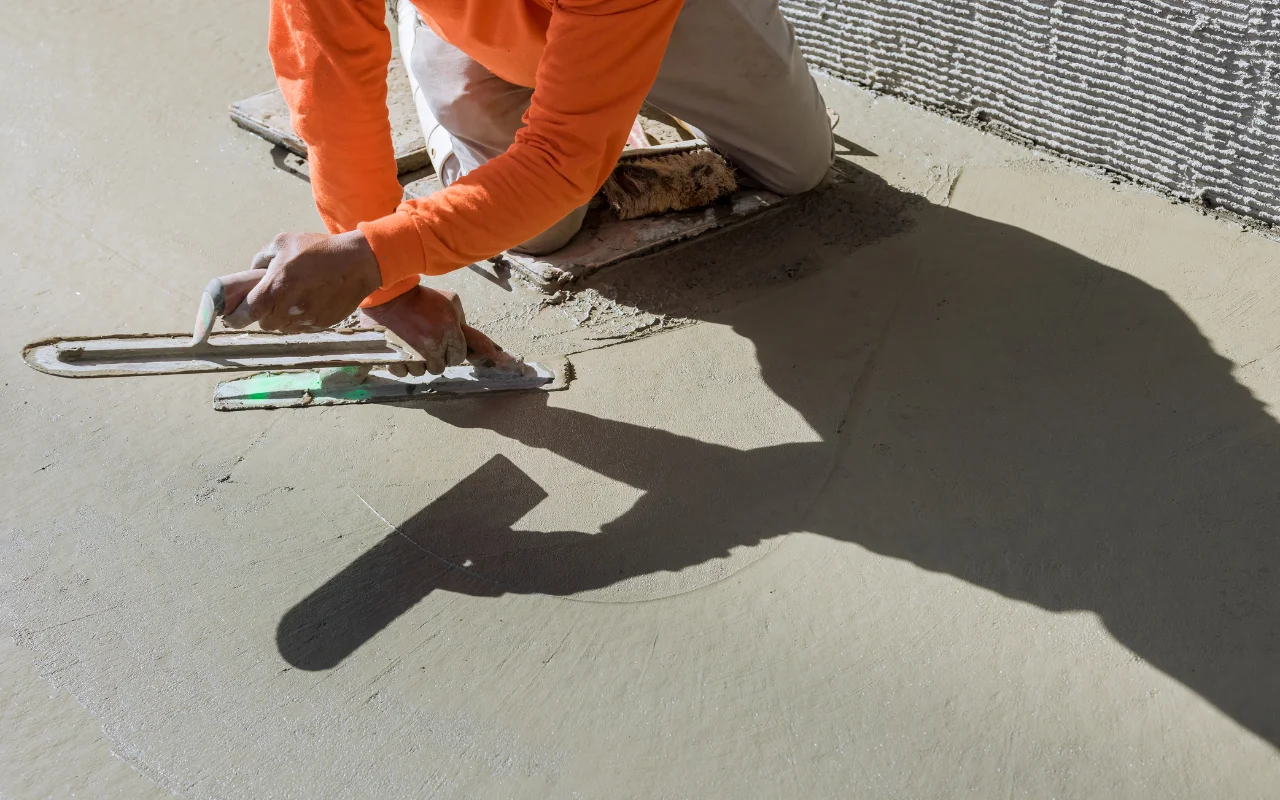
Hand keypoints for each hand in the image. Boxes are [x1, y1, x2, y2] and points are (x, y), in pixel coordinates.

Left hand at [224, 231, 381, 331]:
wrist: (358, 262)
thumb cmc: (319, 249)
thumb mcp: (283, 242)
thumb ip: (261, 259)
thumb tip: (252, 274)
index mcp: (275, 287)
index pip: (246, 314)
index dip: (235, 318)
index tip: (231, 316)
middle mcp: (289, 308)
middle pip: (265, 324)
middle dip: (263, 315)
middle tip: (269, 301)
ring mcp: (307, 318)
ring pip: (284, 327)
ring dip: (282, 318)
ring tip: (291, 300)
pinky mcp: (322, 323)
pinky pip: (303, 327)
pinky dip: (300, 318)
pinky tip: (308, 302)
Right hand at [359, 285, 515, 375]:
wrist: (390, 296)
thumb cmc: (422, 297)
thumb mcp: (450, 302)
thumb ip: (464, 323)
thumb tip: (478, 344)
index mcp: (449, 331)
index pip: (459, 357)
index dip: (453, 350)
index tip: (446, 342)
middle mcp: (433, 347)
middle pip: (441, 368)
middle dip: (437, 357)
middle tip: (427, 341)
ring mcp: (413, 355)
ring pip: (421, 372)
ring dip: (419, 363)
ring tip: (411, 344)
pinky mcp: (394, 359)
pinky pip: (402, 373)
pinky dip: (401, 365)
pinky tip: (400, 351)